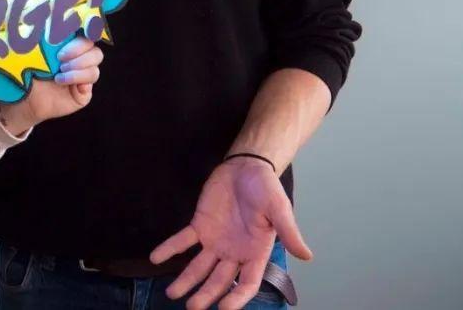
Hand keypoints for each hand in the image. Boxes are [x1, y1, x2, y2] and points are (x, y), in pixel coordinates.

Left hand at [0, 37, 103, 134]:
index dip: (87, 29)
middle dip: (78, 50)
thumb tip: (54, 12)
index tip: (78, 30)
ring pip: (95, 63)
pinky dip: (77, 77)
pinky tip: (61, 80)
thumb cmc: (28, 71)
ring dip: (77, 65)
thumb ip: (47, 33)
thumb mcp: (36, 49)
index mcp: (70, 45)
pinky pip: (91, 78)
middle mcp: (80, 59)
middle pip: (94, 48)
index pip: (87, 33)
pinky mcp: (85, 90)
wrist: (25, 97)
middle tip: (60, 57)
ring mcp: (84, 75)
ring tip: (60, 71)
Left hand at [149, 157, 312, 309]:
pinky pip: (183, 240)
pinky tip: (155, 257)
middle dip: (206, 294)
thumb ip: (289, 232)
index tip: (223, 308)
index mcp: (256, 253)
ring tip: (171, 293)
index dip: (236, 297)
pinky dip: (169, 248)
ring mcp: (215, 240)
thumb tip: (307, 256)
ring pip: (199, 266)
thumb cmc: (266, 188)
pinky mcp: (200, 225)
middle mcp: (234, 252)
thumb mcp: (280, 208)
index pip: (247, 282)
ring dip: (186, 280)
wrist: (246, 166)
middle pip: (219, 280)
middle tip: (191, 308)